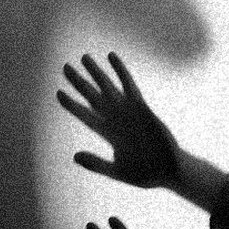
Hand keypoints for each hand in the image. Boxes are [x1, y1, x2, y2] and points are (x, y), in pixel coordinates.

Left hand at [58, 52, 179, 188]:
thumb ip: (95, 163)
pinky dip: (120, 70)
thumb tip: (74, 156)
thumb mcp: (116, 171)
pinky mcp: (141, 106)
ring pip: (107, 86)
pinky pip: (128, 84)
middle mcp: (114, 118)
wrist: (169, 169)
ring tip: (84, 57)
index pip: (84, 114)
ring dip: (96, 72)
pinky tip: (111, 56)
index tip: (59, 93)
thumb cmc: (144, 173)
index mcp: (107, 133)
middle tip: (65, 67)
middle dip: (78, 82)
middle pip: (91, 95)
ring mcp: (127, 111)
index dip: (71, 104)